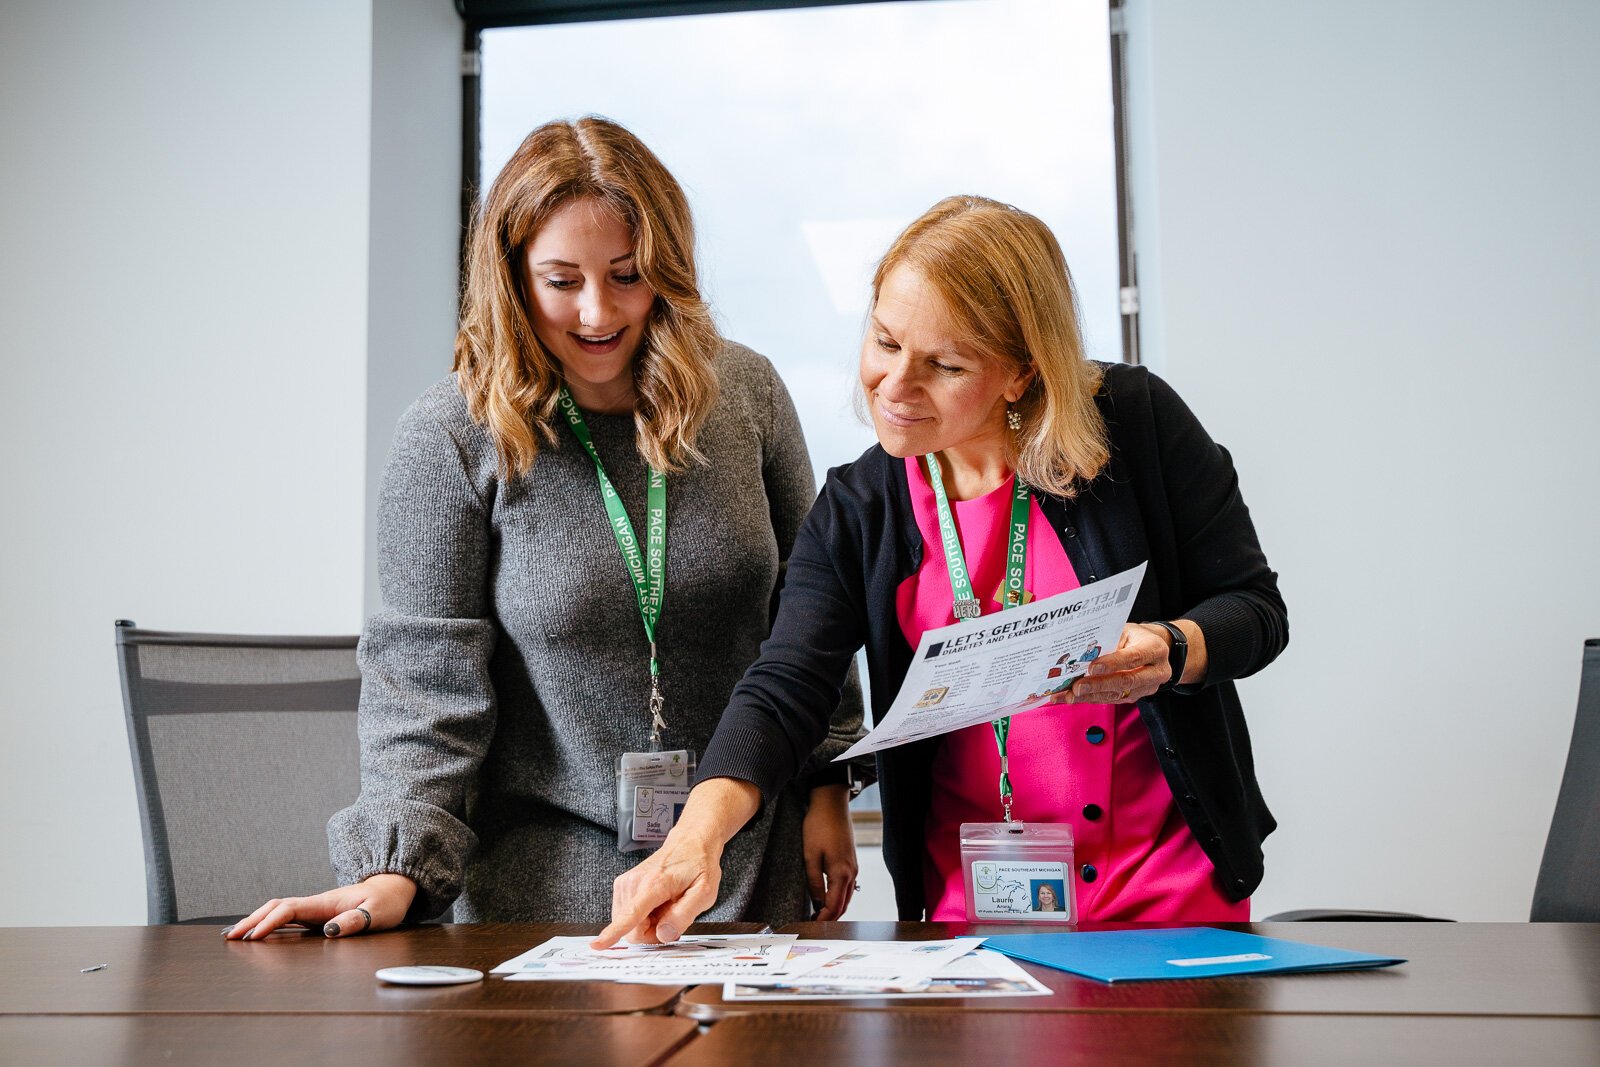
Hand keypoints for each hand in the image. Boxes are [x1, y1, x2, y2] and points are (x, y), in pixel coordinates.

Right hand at [223, 873, 416, 939]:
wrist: (393, 889)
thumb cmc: (387, 902)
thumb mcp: (378, 913)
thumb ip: (355, 921)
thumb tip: (329, 931)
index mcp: (326, 902)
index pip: (290, 908)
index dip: (270, 921)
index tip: (253, 936)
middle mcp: (316, 903)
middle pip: (276, 907)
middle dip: (252, 920)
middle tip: (230, 937)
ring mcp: (315, 908)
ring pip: (278, 911)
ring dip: (256, 920)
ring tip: (233, 935)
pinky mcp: (318, 914)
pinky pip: (288, 917)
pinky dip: (269, 923)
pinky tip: (259, 933)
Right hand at [592, 777, 758, 949]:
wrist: (690, 843)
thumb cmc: (698, 866)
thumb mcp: (704, 892)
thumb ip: (684, 916)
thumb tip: (663, 935)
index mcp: (654, 884)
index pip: (631, 914)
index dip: (613, 933)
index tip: (597, 945)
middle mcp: (634, 882)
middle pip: (632, 929)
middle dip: (652, 933)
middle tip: (672, 916)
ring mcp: (626, 883)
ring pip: (629, 924)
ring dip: (648, 924)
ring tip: (666, 906)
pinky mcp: (623, 885)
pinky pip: (627, 916)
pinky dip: (643, 916)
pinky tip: (657, 904)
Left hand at [802, 784, 857, 920]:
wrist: (831, 804)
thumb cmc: (819, 826)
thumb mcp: (810, 855)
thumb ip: (814, 882)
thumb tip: (817, 902)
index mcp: (841, 873)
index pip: (834, 906)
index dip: (823, 919)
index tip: (811, 926)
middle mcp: (851, 872)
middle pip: (843, 905)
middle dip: (830, 917)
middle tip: (814, 925)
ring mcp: (853, 867)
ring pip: (847, 896)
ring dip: (835, 908)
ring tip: (819, 915)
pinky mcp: (851, 860)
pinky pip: (847, 886)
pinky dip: (839, 896)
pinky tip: (828, 897)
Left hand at [1053, 622, 1173, 704]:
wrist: (1152, 648)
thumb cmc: (1135, 636)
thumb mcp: (1125, 630)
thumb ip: (1108, 640)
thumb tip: (1081, 652)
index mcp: (1155, 649)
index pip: (1133, 657)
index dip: (1112, 664)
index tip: (1092, 668)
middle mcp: (1156, 671)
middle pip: (1126, 681)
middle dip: (1099, 685)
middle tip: (1077, 687)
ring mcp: (1147, 687)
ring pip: (1118, 694)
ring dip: (1091, 696)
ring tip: (1068, 695)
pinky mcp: (1136, 696)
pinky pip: (1113, 699)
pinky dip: (1092, 698)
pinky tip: (1074, 698)